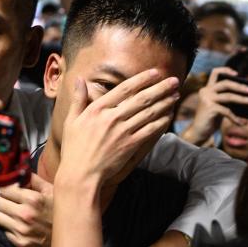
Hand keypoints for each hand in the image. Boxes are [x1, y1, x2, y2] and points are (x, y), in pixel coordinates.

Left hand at [0, 174, 53, 246]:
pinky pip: (3, 230)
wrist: (70, 240)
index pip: (3, 188)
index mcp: (32, 198)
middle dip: (3, 201)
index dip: (8, 190)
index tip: (12, 193)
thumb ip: (35, 180)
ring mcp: (21, 230)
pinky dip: (8, 228)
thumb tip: (21, 170)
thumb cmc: (59, 213)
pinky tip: (19, 228)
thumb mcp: (53, 192)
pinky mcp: (20, 243)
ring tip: (13, 216)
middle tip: (11, 204)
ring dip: (3, 215)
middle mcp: (25, 214)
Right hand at [57, 71, 179, 188]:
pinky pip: (149, 131)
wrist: (80, 174)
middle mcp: (112, 118)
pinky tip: (168, 116)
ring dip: (164, 103)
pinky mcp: (130, 145)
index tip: (155, 72)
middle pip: (142, 98)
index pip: (124, 89)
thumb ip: (78, 99)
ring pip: (148, 113)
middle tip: (174, 81)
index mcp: (98, 109)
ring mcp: (122, 132)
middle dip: (160, 88)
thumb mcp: (72, 121)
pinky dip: (161, 122)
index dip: (142, 79)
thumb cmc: (74, 148)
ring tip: (175, 95)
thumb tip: (79, 79)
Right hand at [181, 67, 247, 145]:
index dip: (226, 70)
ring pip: (229, 96)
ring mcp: (207, 99)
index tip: (237, 73)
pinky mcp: (210, 108)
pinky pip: (227, 111)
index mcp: (208, 88)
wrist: (198, 132)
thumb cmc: (210, 119)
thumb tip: (245, 96)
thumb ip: (226, 99)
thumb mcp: (218, 106)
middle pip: (225, 83)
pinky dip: (236, 117)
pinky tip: (242, 122)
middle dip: (240, 86)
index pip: (215, 73)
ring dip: (243, 99)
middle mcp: (206, 91)